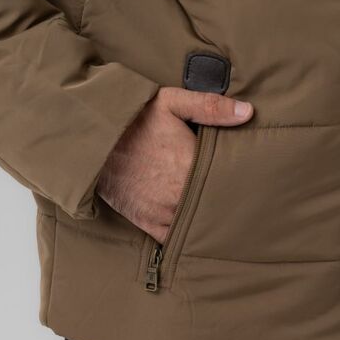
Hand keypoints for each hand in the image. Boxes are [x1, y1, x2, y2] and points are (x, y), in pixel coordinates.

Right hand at [97, 87, 253, 242]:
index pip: (228, 183)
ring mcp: (162, 211)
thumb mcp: (170, 102)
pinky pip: (172, 237)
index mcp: (191, 166)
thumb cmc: (133, 119)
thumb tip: (247, 112)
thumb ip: (210, 107)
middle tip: (239, 198)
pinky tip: (191, 225)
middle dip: (224, 201)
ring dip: (205, 218)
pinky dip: (183, 233)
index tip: (248, 180)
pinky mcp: (145, 221)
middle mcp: (178, 195)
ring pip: (195, 223)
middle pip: (214, 206)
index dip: (240, 182)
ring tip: (216, 211)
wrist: (91, 141)